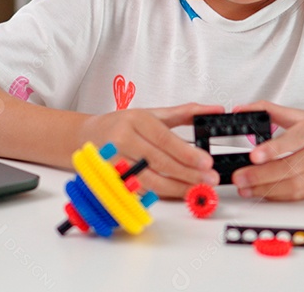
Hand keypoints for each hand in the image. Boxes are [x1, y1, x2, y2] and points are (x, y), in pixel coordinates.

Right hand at [77, 103, 223, 198]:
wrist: (89, 135)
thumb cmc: (123, 124)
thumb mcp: (152, 113)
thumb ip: (185, 113)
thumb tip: (214, 110)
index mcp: (135, 119)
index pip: (164, 138)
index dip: (186, 153)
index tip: (206, 162)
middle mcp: (122, 139)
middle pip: (158, 161)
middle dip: (187, 173)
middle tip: (209, 179)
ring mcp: (114, 161)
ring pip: (149, 179)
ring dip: (176, 187)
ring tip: (197, 189)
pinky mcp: (112, 178)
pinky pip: (140, 189)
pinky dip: (161, 193)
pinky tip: (177, 192)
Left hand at [230, 101, 303, 200]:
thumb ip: (273, 111)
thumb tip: (244, 109)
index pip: (296, 138)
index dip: (274, 148)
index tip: (254, 155)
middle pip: (292, 166)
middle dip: (261, 175)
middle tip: (240, 176)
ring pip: (295, 184)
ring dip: (267, 189)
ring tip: (245, 187)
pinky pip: (300, 194)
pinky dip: (279, 195)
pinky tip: (263, 193)